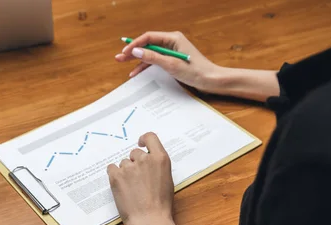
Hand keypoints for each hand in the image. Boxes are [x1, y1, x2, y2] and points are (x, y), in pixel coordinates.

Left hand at [107, 132, 186, 224]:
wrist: (149, 220)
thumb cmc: (161, 205)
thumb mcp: (167, 180)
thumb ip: (157, 166)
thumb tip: (148, 162)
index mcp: (160, 159)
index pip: (150, 138)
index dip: (144, 139)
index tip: (140, 144)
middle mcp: (144, 159)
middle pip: (134, 153)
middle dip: (135, 164)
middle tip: (137, 180)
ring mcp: (129, 167)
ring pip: (123, 164)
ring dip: (125, 172)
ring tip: (131, 189)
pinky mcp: (116, 176)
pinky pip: (111, 169)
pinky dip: (114, 176)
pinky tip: (121, 187)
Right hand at [115, 31, 280, 100]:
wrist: (211, 80)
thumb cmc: (195, 71)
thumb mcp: (171, 65)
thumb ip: (152, 57)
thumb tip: (136, 51)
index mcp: (172, 38)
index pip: (148, 37)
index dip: (135, 45)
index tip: (124, 52)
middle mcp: (171, 42)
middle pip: (147, 45)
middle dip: (133, 52)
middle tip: (118, 58)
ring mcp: (171, 51)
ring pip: (150, 53)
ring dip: (137, 60)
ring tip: (123, 65)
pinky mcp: (173, 60)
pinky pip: (156, 61)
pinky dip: (146, 66)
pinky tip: (136, 72)